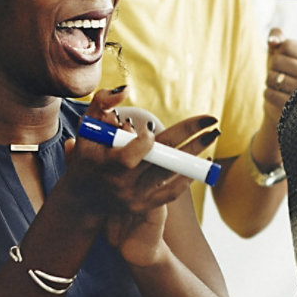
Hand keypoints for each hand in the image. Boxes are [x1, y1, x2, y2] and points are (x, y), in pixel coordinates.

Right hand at [63, 89, 217, 234]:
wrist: (83, 198)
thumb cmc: (86, 154)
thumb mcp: (88, 127)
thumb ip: (102, 103)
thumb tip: (125, 90)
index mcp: (106, 165)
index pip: (130, 156)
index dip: (144, 144)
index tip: (151, 132)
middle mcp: (122, 185)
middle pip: (162, 161)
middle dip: (189, 140)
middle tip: (212, 122)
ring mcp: (135, 198)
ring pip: (171, 175)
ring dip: (195, 154)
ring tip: (213, 135)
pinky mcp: (144, 206)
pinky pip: (172, 191)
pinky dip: (188, 176)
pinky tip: (202, 160)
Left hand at [263, 29, 296, 126]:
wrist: (286, 105)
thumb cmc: (284, 74)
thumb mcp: (282, 53)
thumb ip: (278, 37)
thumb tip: (272, 41)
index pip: (286, 45)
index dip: (278, 52)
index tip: (285, 61)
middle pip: (276, 61)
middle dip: (272, 68)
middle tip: (281, 76)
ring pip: (271, 77)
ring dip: (270, 82)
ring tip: (280, 86)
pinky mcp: (292, 107)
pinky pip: (268, 93)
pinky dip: (268, 94)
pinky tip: (277, 96)